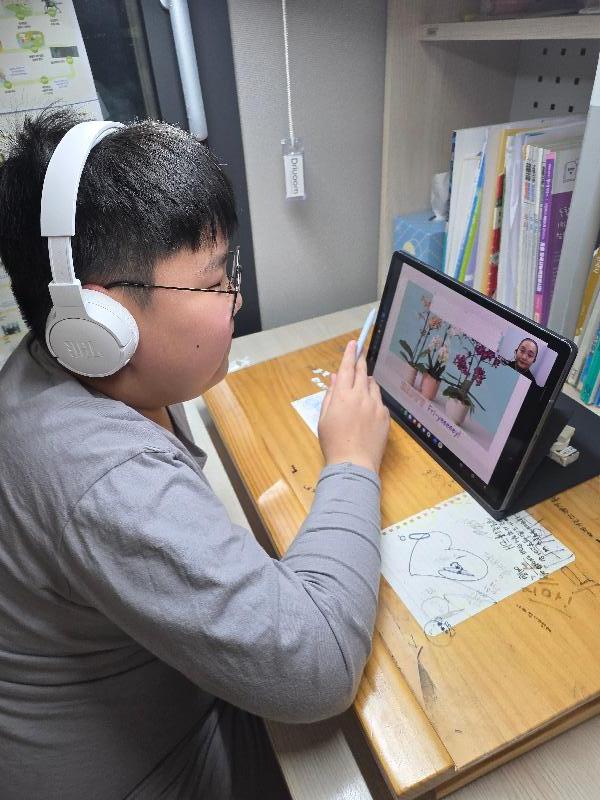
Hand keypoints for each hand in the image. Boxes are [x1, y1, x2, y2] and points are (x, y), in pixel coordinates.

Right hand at [318, 340, 389, 473]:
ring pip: (373, 385)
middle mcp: (361, 397)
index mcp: (343, 396)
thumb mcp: (324, 418)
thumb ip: (330, 395)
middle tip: (360, 354)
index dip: (350, 354)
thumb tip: (336, 378)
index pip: (347, 368)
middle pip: (363, 372)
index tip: (353, 343)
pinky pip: (379, 401)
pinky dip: (373, 400)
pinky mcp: (385, 416)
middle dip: (360, 361)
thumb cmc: (334, 443)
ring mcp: (376, 406)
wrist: (354, 464)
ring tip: (360, 390)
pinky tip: (367, 411)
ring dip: (367, 382)